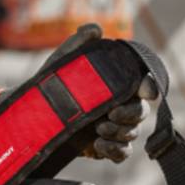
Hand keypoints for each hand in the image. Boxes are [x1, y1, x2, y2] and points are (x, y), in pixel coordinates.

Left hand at [0, 23, 159, 163]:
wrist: (34, 116)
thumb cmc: (53, 83)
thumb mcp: (63, 60)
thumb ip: (79, 42)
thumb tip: (95, 30)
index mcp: (118, 83)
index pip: (142, 83)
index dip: (149, 86)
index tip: (146, 91)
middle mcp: (121, 105)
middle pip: (141, 112)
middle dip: (130, 114)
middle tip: (111, 114)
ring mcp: (115, 128)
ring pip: (132, 133)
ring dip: (119, 132)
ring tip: (98, 130)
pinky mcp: (107, 147)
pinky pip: (122, 153)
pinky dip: (115, 151)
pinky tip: (98, 145)